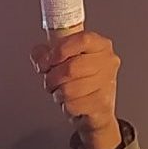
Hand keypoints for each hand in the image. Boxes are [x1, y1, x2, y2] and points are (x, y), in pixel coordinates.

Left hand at [34, 31, 121, 148]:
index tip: (48, 60)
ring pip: (69, 89)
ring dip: (58, 93)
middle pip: (71, 67)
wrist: (95, 108)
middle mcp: (108, 62)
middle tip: (50, 80)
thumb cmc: (79, 80)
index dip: (60, 50)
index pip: (83, 40)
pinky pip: (72, 105)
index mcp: (100, 45)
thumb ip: (46, 54)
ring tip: (61, 91)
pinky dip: (66, 106)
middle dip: (52, 77)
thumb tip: (39, 55)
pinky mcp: (102, 103)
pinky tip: (71, 102)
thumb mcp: (61, 60)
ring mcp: (107, 83)